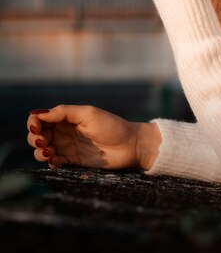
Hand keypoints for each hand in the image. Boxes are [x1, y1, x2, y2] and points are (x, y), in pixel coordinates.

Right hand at [27, 105, 160, 170]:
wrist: (130, 145)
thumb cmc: (112, 125)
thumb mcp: (88, 113)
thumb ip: (64, 112)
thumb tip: (39, 113)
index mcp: (67, 117)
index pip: (41, 118)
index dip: (34, 122)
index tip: (36, 127)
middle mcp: (64, 131)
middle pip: (37, 135)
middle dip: (34, 138)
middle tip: (45, 141)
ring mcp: (67, 147)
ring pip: (42, 150)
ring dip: (40, 151)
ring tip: (50, 152)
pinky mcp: (72, 162)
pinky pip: (54, 163)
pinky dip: (50, 162)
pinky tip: (57, 160)